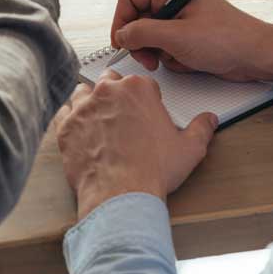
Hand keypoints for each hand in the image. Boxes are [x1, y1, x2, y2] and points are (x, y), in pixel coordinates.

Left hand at [55, 70, 217, 219]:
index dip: (146, 98)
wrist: (120, 194)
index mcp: (138, 89)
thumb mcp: (189, 149)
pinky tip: (79, 129)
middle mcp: (108, 91)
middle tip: (123, 114)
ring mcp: (83, 107)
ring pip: (83, 91)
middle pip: (110, 79)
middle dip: (116, 92)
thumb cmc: (152, 171)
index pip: (142, 82)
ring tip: (99, 119)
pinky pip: (63, 112)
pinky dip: (69, 118)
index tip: (146, 112)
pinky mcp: (66, 126)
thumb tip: (209, 120)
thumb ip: (201, 129)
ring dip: (90, 101)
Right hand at [111, 0, 272, 81]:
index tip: (121, 42)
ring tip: (176, 59)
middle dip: (141, 41)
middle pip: (139, 18)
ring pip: (151, 36)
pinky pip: (166, 47)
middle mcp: (175, 0)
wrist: (257, 56)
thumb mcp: (177, 37)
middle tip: (147, 58)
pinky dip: (173, 58)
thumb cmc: (229, 39)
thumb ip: (142, 33)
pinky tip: (189, 61)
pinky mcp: (189, 36)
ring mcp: (182, 19)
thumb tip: (121, 34)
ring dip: (159, 52)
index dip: (121, 20)